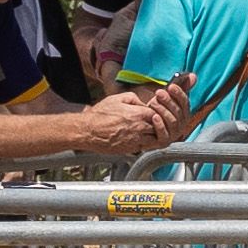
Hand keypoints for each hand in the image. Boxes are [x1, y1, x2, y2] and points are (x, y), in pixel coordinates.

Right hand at [76, 74, 193, 154]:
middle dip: (160, 124)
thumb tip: (143, 103)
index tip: (157, 111)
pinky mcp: (131, 149)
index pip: (159, 113)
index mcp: (137, 114)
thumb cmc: (100, 114)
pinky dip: (147, 143)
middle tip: (158, 122)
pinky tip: (143, 137)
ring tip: (151, 130)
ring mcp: (135, 140)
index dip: (160, 112)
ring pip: (155, 139)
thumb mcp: (117, 98)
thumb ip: (134, 99)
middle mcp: (139, 128)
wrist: (88, 131)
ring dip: (155, 135)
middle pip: (159, 127)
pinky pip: (146, 147)